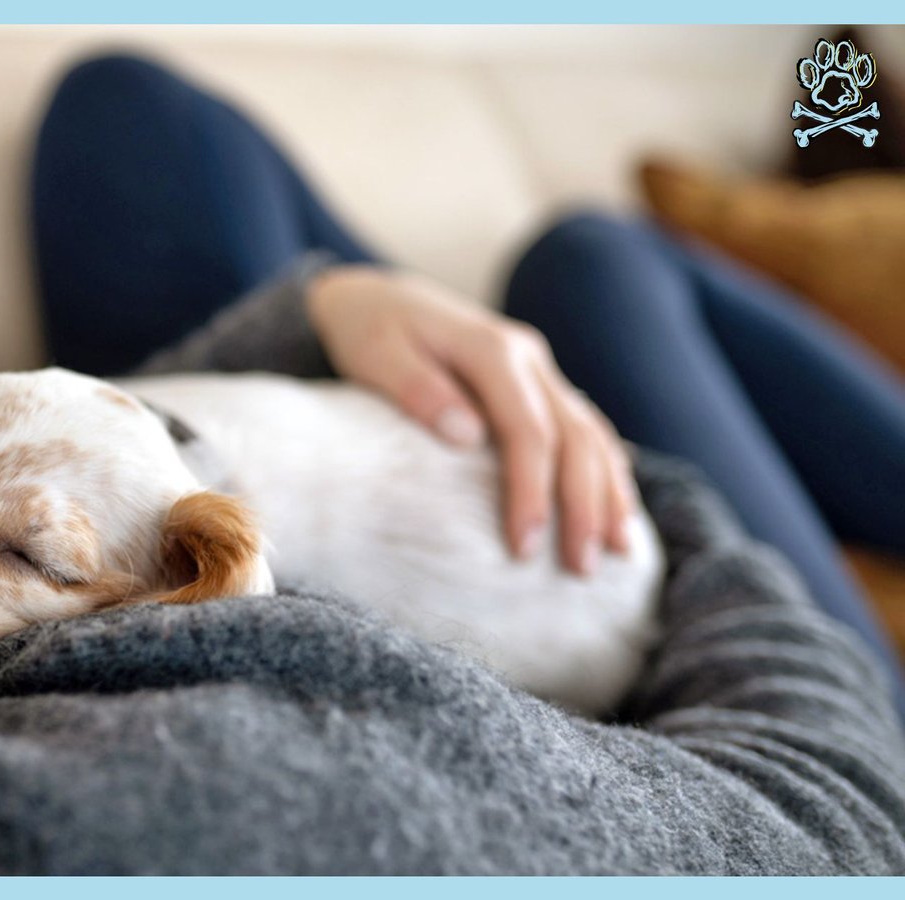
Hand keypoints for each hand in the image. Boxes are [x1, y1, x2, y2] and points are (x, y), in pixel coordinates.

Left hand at [304, 264, 634, 573]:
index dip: (532, 491)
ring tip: (618, 551)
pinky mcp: (538, 382)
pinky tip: (616, 511)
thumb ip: (417, 389)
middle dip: (582, 505)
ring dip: (608, 492)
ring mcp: (538, 368)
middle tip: (583, 569)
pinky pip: (585, 428)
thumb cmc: (368, 329)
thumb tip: (467, 435)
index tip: (525, 547)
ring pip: (592, 432)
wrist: (375, 294)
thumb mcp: (375, 353)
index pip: (527, 431)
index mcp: (492, 349)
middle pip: (574, 437)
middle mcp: (528, 356)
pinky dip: (605, 469)